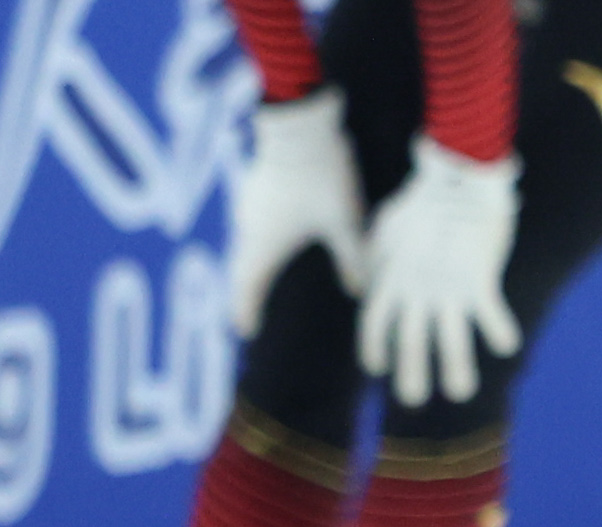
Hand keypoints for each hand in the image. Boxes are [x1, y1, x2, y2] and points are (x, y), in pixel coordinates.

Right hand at [230, 88, 366, 333]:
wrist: (298, 120)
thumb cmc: (321, 175)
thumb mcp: (344, 222)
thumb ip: (351, 258)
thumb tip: (359, 292)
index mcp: (265, 246)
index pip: (248, 289)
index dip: (247, 312)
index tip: (246, 332)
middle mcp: (249, 228)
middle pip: (243, 268)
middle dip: (248, 290)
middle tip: (250, 309)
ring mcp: (249, 203)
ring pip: (248, 242)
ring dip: (254, 261)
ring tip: (263, 275)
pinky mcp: (257, 183)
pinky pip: (255, 221)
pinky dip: (263, 237)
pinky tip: (276, 235)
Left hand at [357, 135, 520, 406]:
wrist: (455, 175)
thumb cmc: (422, 199)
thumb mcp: (384, 226)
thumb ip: (373, 258)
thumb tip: (364, 285)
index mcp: (391, 275)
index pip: (374, 321)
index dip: (373, 348)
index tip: (377, 368)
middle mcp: (416, 288)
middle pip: (408, 341)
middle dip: (409, 373)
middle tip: (412, 398)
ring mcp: (448, 286)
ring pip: (450, 340)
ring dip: (455, 369)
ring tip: (460, 393)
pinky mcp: (479, 279)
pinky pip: (492, 315)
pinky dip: (500, 332)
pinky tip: (508, 346)